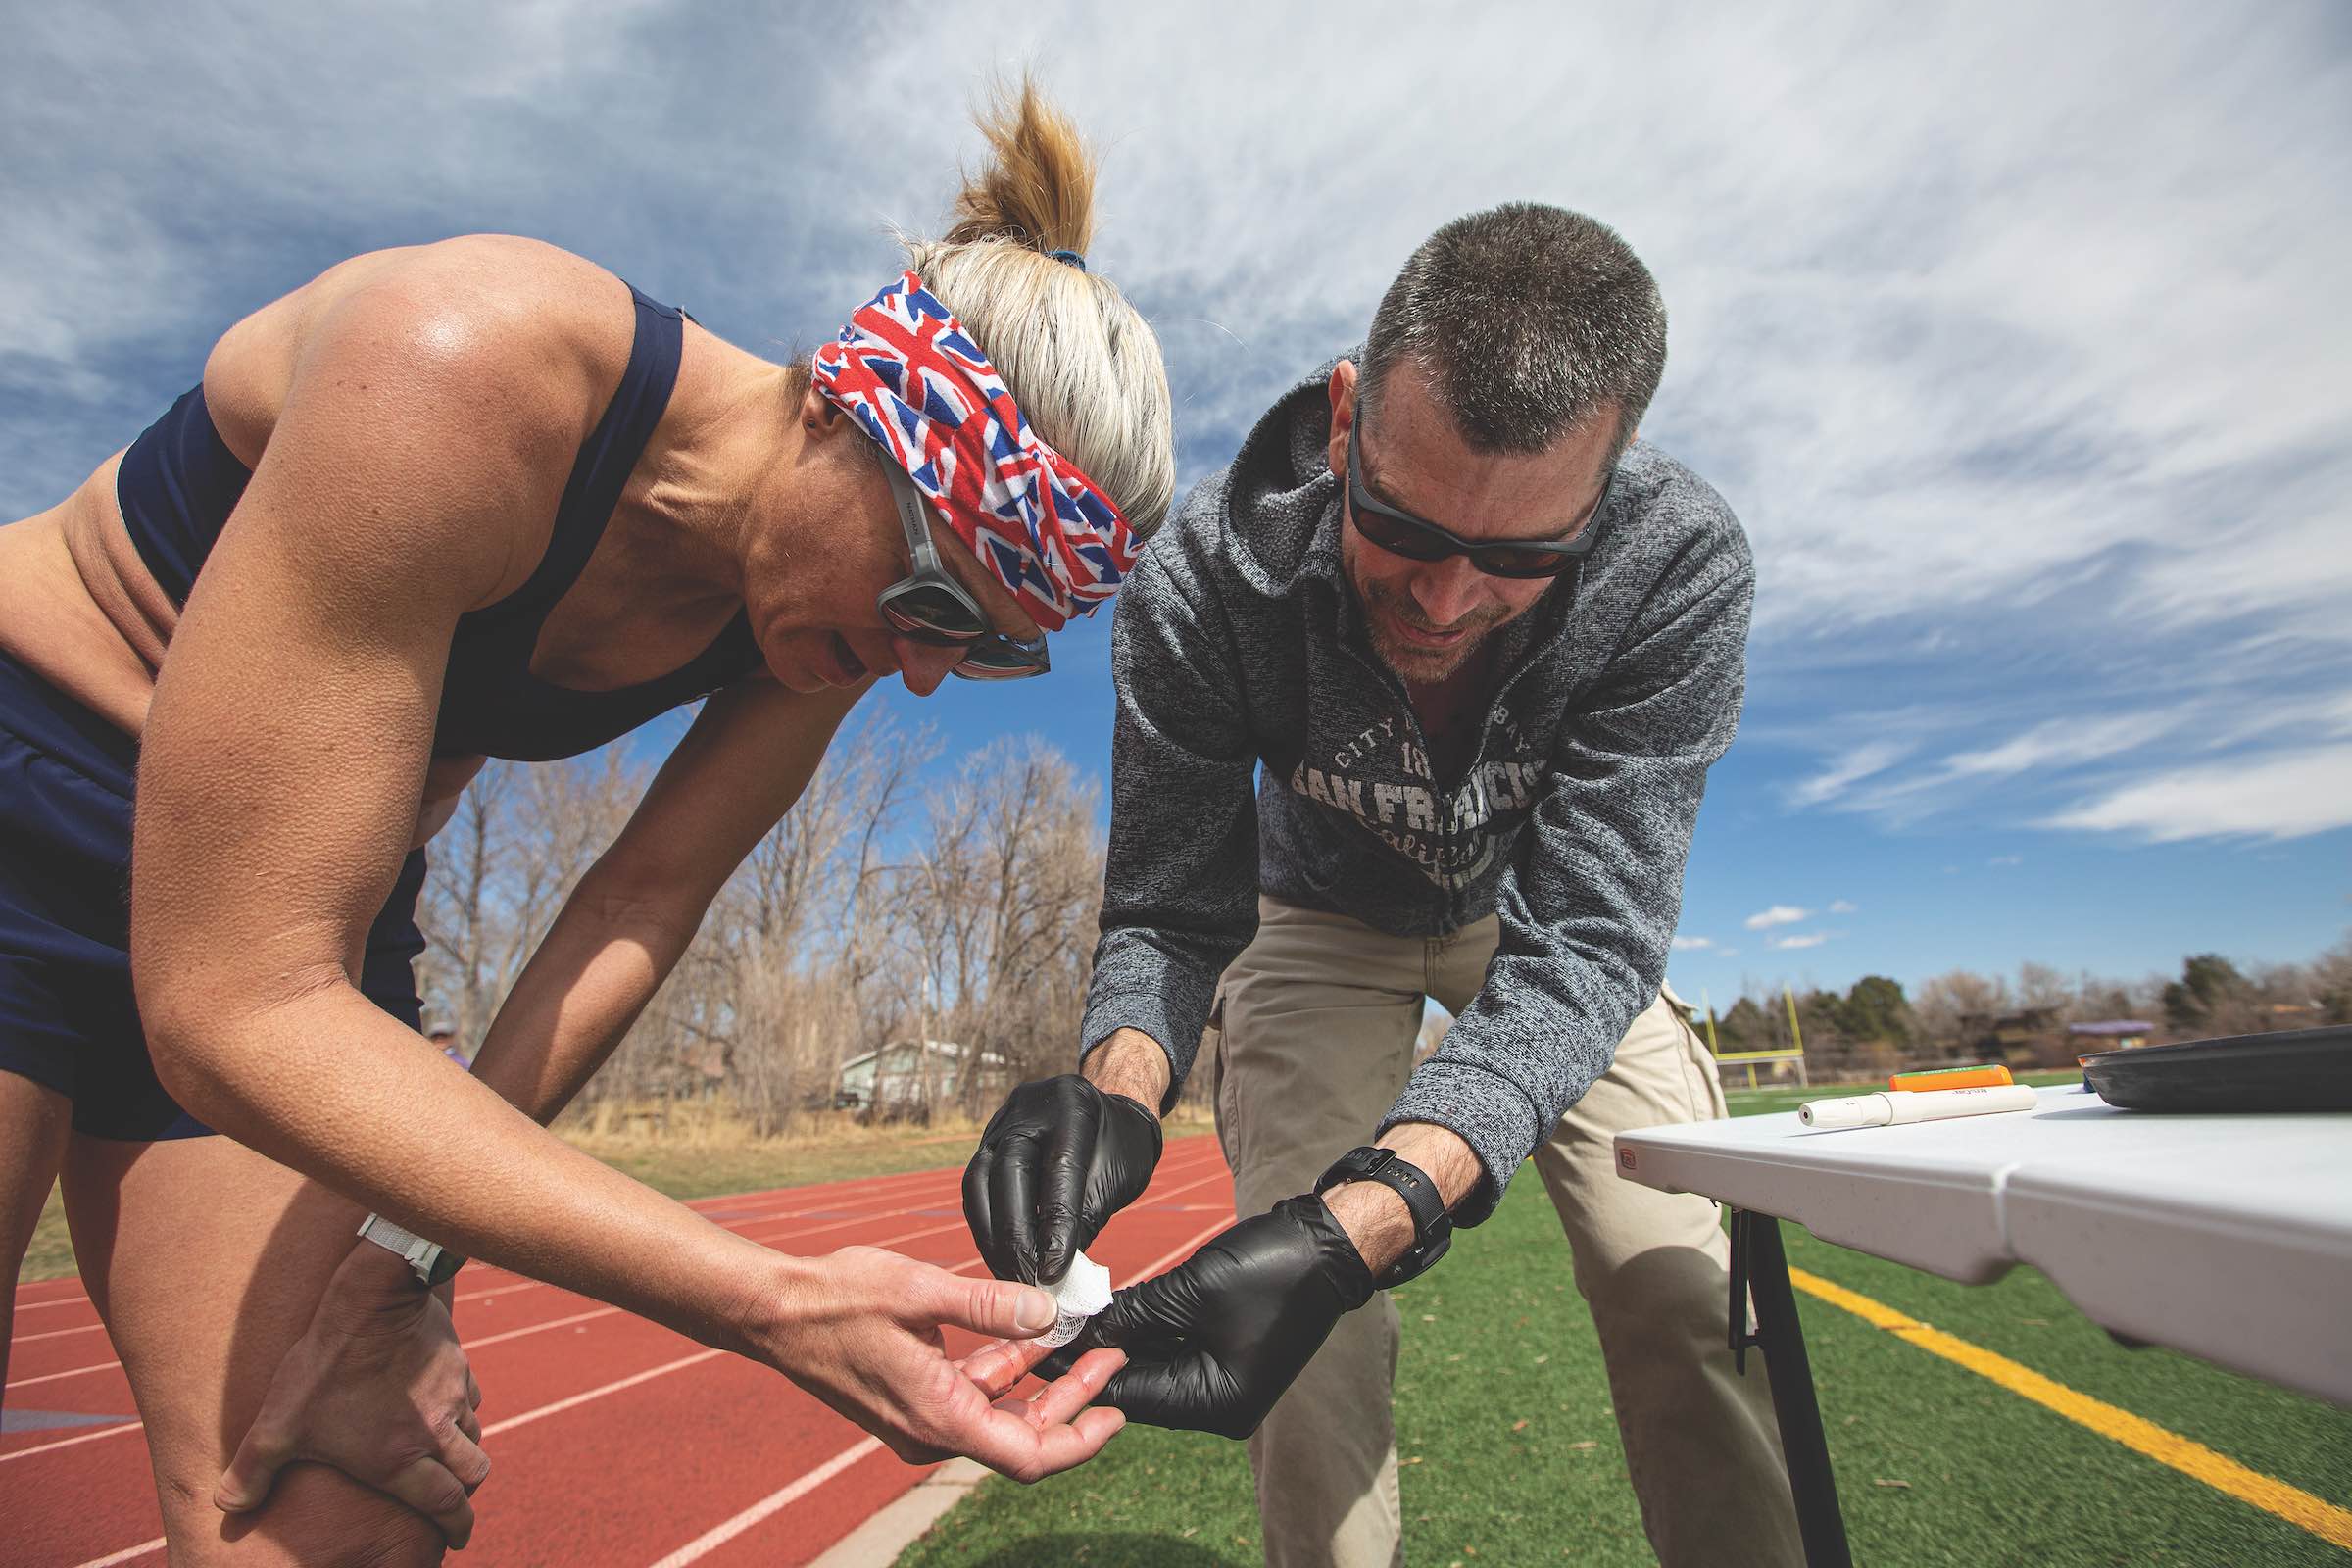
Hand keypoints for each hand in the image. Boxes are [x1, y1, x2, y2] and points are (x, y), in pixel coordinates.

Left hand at [216, 1243, 488, 1546]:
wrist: (373, 1303)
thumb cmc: (327, 1368)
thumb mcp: (278, 1426)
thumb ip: (251, 1471)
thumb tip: (226, 1505)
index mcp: (398, 1461)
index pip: (444, 1505)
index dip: (457, 1526)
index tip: (459, 1538)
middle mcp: (435, 1434)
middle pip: (474, 1474)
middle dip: (468, 1493)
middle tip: (458, 1499)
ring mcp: (452, 1396)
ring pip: (475, 1433)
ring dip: (465, 1448)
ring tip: (448, 1452)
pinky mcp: (458, 1364)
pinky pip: (472, 1394)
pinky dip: (464, 1407)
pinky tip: (445, 1401)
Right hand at [758, 1244, 1128, 1481]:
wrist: (773, 1312)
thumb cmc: (835, 1301)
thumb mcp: (921, 1292)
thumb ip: (989, 1305)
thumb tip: (1045, 1313)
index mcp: (940, 1419)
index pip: (1030, 1455)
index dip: (1081, 1439)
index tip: (1117, 1411)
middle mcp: (932, 1431)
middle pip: (1022, 1435)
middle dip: (1072, 1399)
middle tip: (1110, 1360)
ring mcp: (920, 1417)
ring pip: (999, 1411)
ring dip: (1040, 1379)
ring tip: (1079, 1337)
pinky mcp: (911, 1398)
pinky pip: (972, 1392)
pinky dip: (1005, 1368)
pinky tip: (1028, 1332)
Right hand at [964, 1075, 1161, 1284]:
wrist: (1107, 1114)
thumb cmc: (1120, 1149)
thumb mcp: (1118, 1177)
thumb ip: (1086, 1216)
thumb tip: (1053, 1272)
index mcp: (1073, 1106)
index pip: (1059, 1170)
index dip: (1055, 1226)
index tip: (1053, 1272)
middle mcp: (1030, 1108)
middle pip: (1010, 1173)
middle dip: (1016, 1236)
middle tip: (1026, 1281)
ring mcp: (1001, 1121)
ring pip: (981, 1182)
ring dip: (993, 1236)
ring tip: (1009, 1275)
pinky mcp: (986, 1140)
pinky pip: (976, 1186)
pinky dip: (986, 1224)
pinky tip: (999, 1255)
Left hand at [1070, 1195, 1374, 1438]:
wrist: (1332, 1243)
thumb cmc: (1272, 1268)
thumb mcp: (1192, 1291)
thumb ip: (1132, 1314)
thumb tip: (1077, 1326)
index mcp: (1218, 1403)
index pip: (1132, 1395)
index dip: (1080, 1371)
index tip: (1035, 1351)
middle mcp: (1222, 1404)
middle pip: (1140, 1385)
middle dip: (1096, 1355)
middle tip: (1043, 1332)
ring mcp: (1225, 1381)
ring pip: (1154, 1366)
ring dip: (1117, 1341)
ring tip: (1066, 1319)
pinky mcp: (1226, 1355)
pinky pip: (1173, 1349)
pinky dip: (1144, 1332)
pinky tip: (1107, 1312)